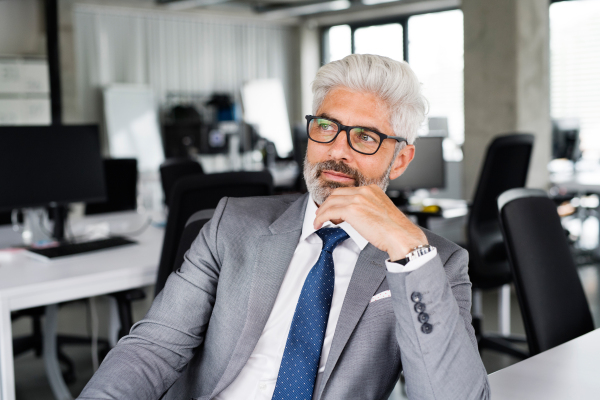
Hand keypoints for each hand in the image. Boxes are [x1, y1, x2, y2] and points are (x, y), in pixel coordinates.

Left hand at [313, 185, 427, 259]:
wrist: (401, 236)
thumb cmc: (395, 230)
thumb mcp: (380, 211)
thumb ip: (367, 208)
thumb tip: (354, 215)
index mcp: (372, 189)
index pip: (348, 191)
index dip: (337, 200)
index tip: (332, 208)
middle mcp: (364, 191)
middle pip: (336, 193)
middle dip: (327, 204)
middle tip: (321, 213)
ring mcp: (358, 199)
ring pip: (331, 202)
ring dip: (321, 212)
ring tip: (318, 221)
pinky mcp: (351, 210)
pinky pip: (329, 212)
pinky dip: (320, 218)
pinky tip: (318, 224)